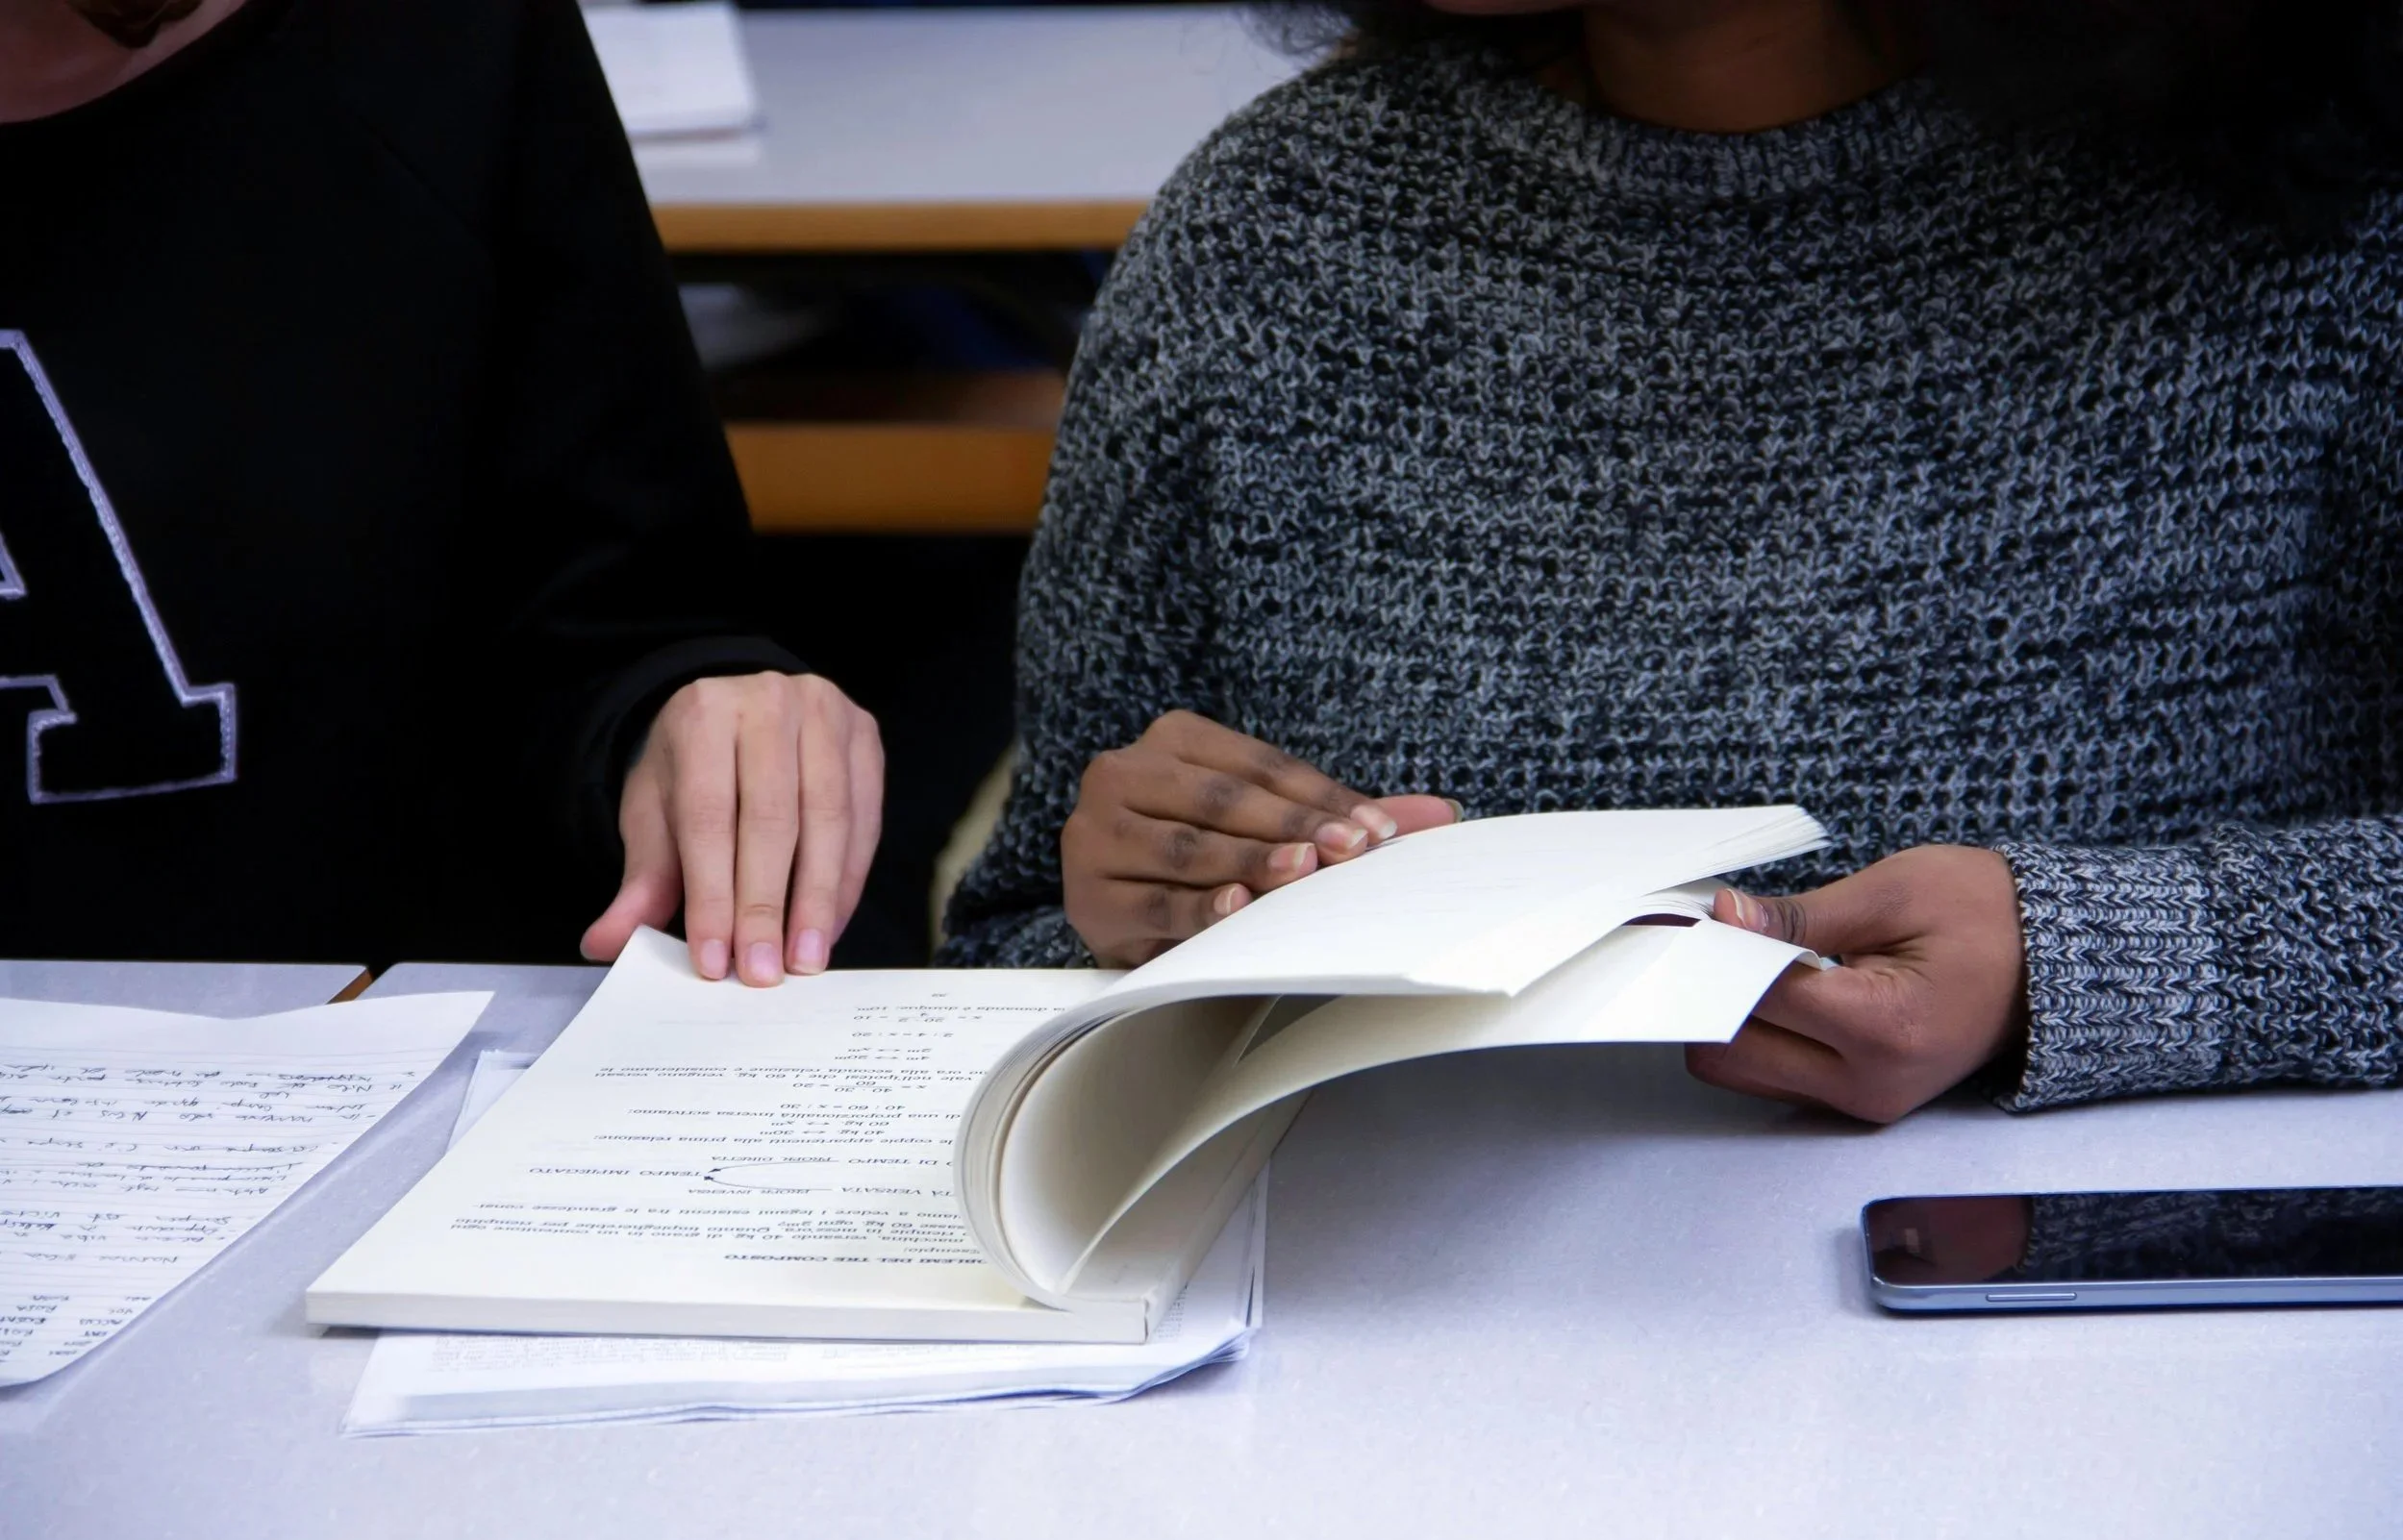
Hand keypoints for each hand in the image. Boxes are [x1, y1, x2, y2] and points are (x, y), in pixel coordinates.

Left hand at [580, 672, 882, 984]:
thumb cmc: (695, 772)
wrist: (740, 718)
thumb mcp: (656, 816)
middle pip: (772, 819)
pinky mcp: (866, 738)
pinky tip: (828, 926)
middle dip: (765, 905)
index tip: (715, 960)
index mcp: (703, 714)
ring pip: (827, 821)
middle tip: (762, 972)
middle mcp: (768, 702)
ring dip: (816, 901)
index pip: (708, 816)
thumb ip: (641, 881)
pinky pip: (864, 820)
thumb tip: (603, 942)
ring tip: (803, 961)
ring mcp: (826, 714)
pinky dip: (846, 882)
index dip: (713, 894)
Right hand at [1062, 710, 1455, 967]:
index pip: (1257, 765)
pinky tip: (1236, 907)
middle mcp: (1123, 772)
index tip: (1377, 829)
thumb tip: (1441, 815)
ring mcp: (1097, 833)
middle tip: (1352, 850)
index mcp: (1172, 738)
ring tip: (1303, 872)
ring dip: (1250, 862)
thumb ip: (1339, 816)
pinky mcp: (1088, 894)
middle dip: (1294, 826)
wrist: (1115, 903)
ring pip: (1188, 848)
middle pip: (1223, 799)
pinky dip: (1199, 907)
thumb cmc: (1203, 856)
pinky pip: (1155, 902)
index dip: (1320, 796)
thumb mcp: (1264, 825)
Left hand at [1685, 845, 2028, 1123]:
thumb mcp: (1894, 893)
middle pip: (1730, 1053)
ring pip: (1743, 1072)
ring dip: (1726, 1017)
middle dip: (1708, 993)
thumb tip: (1725, 918)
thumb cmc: (1988, 916)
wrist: (2053, 963)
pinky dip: (1756, 1033)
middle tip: (1707, 938)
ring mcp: (1863, 1102)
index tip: (1688, 917)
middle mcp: (1868, 1084)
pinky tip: (1768, 985)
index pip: (1755, 998)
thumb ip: (1799, 915)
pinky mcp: (1858, 1101)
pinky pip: (1775, 1076)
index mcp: (1882, 1028)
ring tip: (1742, 957)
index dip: (1711, 953)